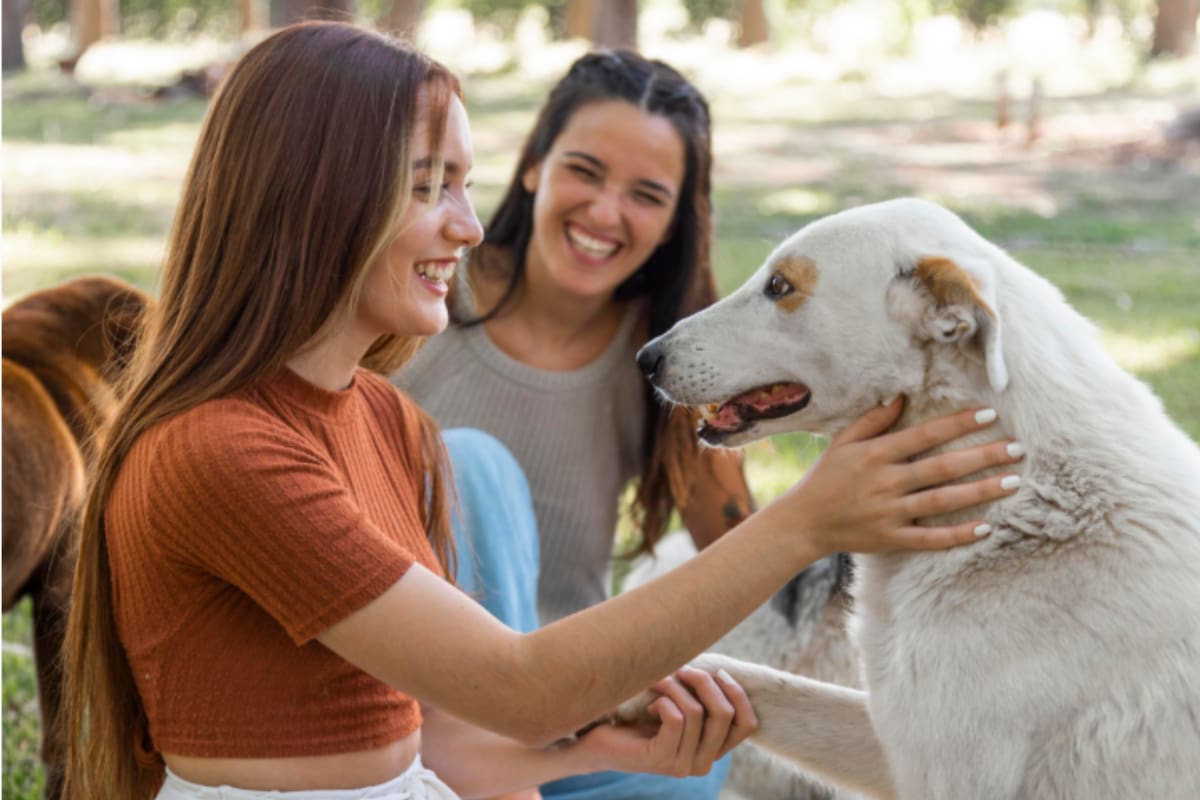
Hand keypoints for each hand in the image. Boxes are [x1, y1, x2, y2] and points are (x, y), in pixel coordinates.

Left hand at [574, 666, 756, 776]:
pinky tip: (650, 704)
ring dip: (676, 686)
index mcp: (713, 750)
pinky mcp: (660, 759)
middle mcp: (703, 763)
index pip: (747, 724)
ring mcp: (682, 765)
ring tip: (659, 681)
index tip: (718, 672)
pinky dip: (663, 700)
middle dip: (704, 681)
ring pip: (696, 712)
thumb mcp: (680, 704)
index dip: (738, 694)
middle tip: (681, 668)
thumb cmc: (640, 715)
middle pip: (724, 714)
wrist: (601, 739)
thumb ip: (703, 697)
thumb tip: (721, 670)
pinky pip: (675, 718)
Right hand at [774, 397, 1022, 554]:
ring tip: (1012, 481)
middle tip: (1016, 449)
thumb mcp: (842, 442)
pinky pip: (930, 538)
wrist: (803, 523)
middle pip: (943, 467)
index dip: (957, 424)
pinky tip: (986, 527)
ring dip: (979, 491)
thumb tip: (901, 396)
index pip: (925, 435)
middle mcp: (886, 482)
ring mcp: (890, 512)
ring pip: (942, 501)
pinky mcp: (891, 538)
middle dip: (982, 456)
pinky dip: (957, 535)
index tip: (989, 415)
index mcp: (875, 455)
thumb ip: (873, 421)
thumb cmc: (825, 478)